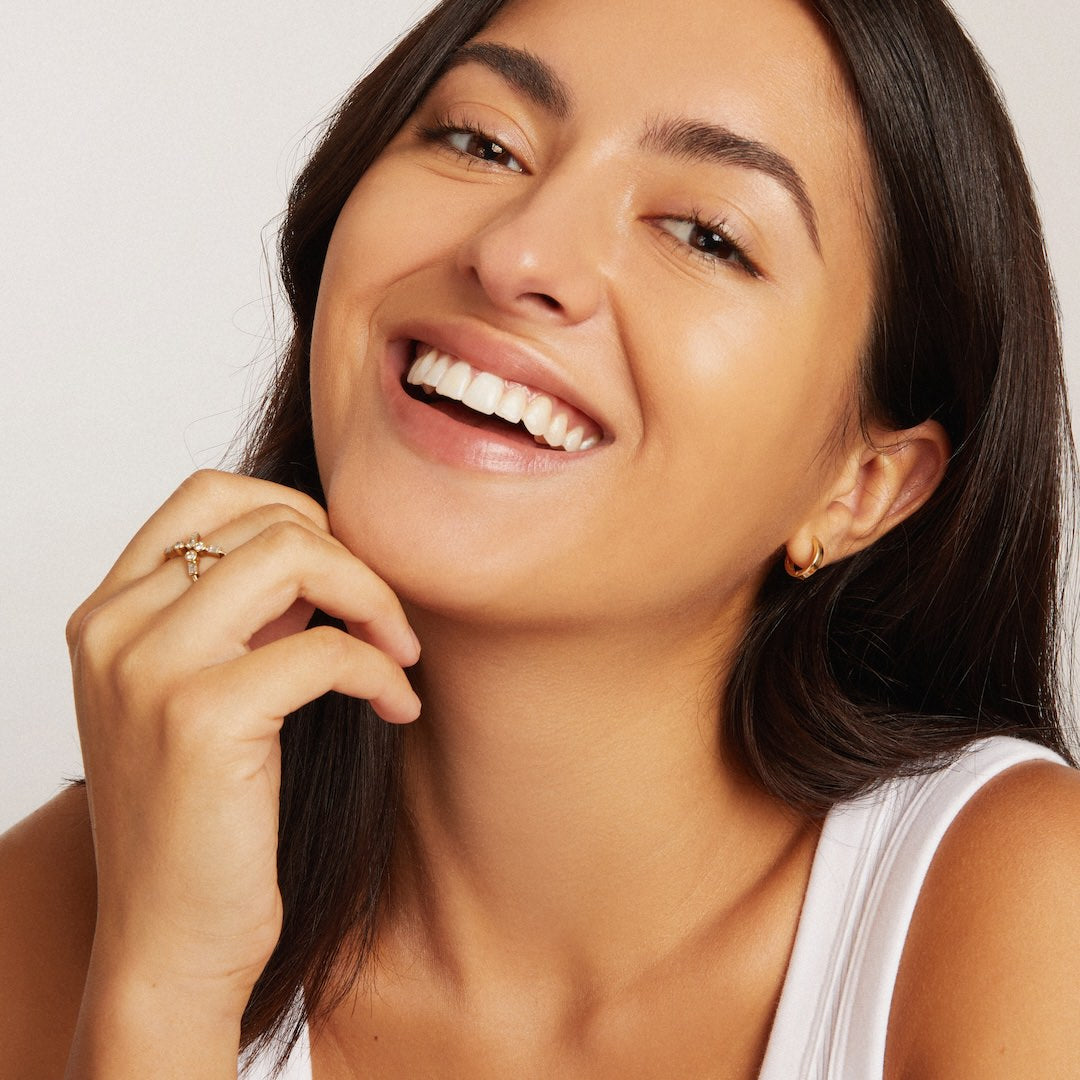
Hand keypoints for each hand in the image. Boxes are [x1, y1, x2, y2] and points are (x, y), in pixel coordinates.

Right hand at [64, 470, 420, 1054]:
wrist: (168, 940)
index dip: (297, 510)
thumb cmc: (201, 816)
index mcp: (108, 612)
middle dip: (352, 560)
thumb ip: (241, 614)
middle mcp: (114, 628)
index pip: (210, 491)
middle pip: (266, 518)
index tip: (343, 572)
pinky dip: (382, 671)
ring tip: (399, 652)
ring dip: (374, 599)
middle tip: (385, 622)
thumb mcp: (202, 692)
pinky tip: (398, 708)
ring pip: (296, 557)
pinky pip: (328, 650)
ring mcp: (149, 669)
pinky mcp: (201, 718)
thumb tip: (324, 548)